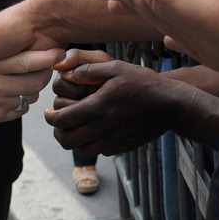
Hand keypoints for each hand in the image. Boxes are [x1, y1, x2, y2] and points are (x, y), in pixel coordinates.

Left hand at [44, 49, 177, 154]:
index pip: (61, 119)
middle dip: (58, 132)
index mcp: (96, 108)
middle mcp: (101, 128)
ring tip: (76, 128)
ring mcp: (112, 140)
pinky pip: (100, 151)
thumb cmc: (143, 82)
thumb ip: (89, 69)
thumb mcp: (116, 68)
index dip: (49, 117)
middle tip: (58, 122)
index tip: (48, 112)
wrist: (170, 105)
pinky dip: (92, 144)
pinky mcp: (122, 147)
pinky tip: (96, 131)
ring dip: (74, 141)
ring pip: (81, 151)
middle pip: (66, 140)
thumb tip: (66, 72)